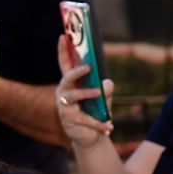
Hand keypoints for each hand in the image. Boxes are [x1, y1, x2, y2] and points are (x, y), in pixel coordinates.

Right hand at [56, 34, 115, 149]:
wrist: (91, 137)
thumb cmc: (95, 112)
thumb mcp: (103, 98)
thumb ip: (106, 89)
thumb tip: (106, 84)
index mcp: (71, 83)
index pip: (65, 64)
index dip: (63, 50)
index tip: (63, 36)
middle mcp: (64, 93)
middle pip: (66, 78)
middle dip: (76, 72)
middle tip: (88, 68)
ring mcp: (65, 107)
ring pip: (74, 97)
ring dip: (86, 93)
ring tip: (99, 93)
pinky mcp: (69, 121)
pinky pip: (85, 119)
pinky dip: (99, 123)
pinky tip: (110, 126)